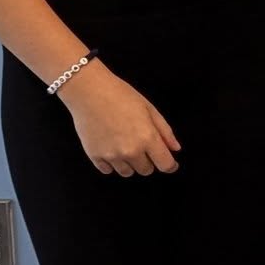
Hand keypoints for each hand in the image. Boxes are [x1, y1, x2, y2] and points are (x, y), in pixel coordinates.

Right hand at [58, 63, 180, 175]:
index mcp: (147, 138)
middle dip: (148, 161)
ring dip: (130, 163)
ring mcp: (111, 156)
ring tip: (124, 144)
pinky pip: (108, 170)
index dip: (170, 166)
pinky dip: (111, 163)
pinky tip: (110, 147)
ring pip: (127, 173)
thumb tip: (175, 149)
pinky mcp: (95, 156)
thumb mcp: (149, 109)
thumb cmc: (120, 95)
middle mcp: (130, 151)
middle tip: (141, 144)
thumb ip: (164, 131)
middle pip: (146, 170)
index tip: (170, 164)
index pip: (165, 165)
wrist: (89, 91)